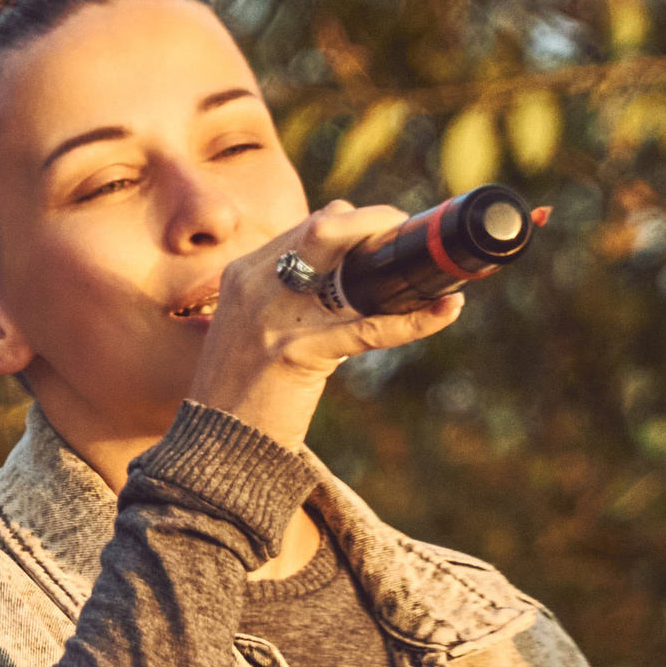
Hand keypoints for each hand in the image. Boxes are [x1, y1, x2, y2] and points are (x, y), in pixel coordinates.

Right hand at [185, 199, 464, 450]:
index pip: (307, 227)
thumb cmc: (243, 392)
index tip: (381, 229)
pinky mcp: (296, 354)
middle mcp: (255, 285)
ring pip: (350, 268)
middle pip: (325, 228)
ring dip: (399, 263)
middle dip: (375, 221)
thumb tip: (345, 286)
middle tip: (408, 233)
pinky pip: (369, 328)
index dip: (352, 220)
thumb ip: (284, 299)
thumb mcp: (250, 330)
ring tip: (436, 271)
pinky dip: (414, 320)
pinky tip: (446, 312)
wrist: (219, 445)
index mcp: (243, 274)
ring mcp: (274, 317)